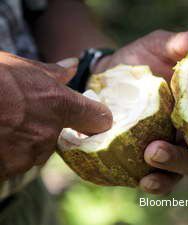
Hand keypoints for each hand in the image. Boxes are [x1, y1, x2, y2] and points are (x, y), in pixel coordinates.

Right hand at [0, 52, 111, 180]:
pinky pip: (17, 163)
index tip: (92, 116)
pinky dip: (9, 154)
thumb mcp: (20, 67)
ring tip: (4, 124)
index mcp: (59, 104)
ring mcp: (28, 154)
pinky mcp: (8, 169)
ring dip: (26, 142)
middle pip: (61, 136)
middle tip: (23, 114)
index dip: (97, 117)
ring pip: (37, 151)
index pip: (99, 118)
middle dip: (47, 128)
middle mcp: (49, 132)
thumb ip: (52, 73)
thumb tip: (73, 65)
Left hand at [93, 25, 187, 193]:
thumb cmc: (140, 60)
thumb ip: (180, 43)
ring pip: (185, 168)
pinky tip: (142, 179)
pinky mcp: (151, 157)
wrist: (109, 74)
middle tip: (160, 148)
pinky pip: (160, 177)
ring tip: (150, 156)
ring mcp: (173, 145)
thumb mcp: (159, 47)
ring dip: (171, 169)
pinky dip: (156, 182)